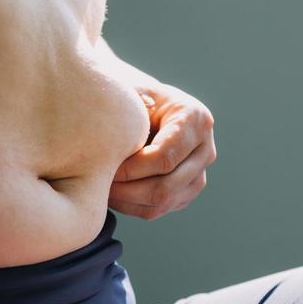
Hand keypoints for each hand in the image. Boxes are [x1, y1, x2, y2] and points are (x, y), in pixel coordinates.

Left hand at [108, 82, 215, 219]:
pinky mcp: (187, 190)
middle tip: (96, 184)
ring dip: (126, 201)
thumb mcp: (130, 94)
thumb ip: (126, 118)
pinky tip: (111, 193)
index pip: (164, 158)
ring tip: (99, 189)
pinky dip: (130, 206)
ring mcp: (199, 173)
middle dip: (126, 190)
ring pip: (162, 203)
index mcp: (195, 119)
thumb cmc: (132, 94)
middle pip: (166, 187)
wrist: (143, 100)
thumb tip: (111, 149)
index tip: (102, 165)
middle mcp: (205, 148)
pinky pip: (159, 209)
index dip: (130, 168)